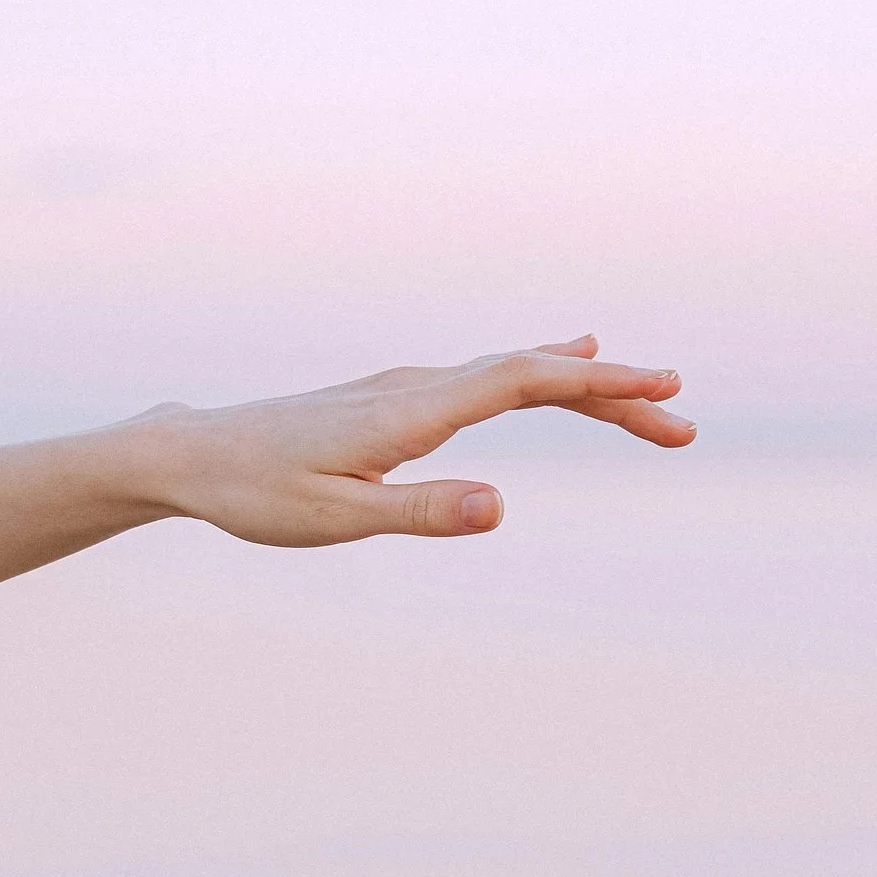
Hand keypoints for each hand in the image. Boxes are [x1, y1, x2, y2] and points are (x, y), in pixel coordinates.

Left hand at [137, 335, 691, 545]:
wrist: (192, 453)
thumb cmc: (257, 493)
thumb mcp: (335, 519)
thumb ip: (420, 512)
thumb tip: (501, 506)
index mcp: (414, 411)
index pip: (526, 382)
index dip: (600, 382)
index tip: (664, 387)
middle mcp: (420, 386)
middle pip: (536, 374)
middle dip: (615, 394)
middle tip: (684, 423)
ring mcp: (412, 386)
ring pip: (517, 374)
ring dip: (586, 387)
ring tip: (650, 399)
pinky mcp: (402, 397)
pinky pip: (493, 376)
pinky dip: (545, 372)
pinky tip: (564, 358)